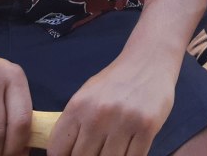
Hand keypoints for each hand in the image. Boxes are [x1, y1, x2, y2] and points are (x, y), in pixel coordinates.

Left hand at [47, 54, 173, 155]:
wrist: (150, 59)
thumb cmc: (116, 81)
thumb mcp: (87, 95)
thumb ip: (74, 124)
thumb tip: (63, 154)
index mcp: (78, 106)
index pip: (57, 150)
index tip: (72, 155)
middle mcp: (98, 115)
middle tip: (96, 150)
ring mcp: (124, 121)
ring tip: (112, 148)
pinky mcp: (147, 126)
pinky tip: (128, 149)